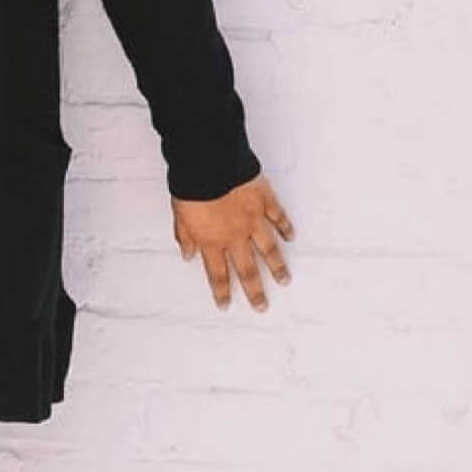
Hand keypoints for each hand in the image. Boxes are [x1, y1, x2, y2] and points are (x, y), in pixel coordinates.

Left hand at [171, 172, 293, 311]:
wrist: (209, 165)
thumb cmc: (191, 188)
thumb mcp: (180, 217)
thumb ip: (185, 237)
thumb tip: (188, 254)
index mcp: (212, 241)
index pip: (217, 274)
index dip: (222, 291)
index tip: (226, 304)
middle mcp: (235, 236)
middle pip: (247, 270)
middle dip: (255, 291)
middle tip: (262, 305)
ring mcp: (253, 221)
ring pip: (268, 250)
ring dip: (277, 267)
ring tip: (284, 280)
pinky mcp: (265, 203)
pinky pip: (279, 218)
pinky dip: (286, 228)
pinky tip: (291, 237)